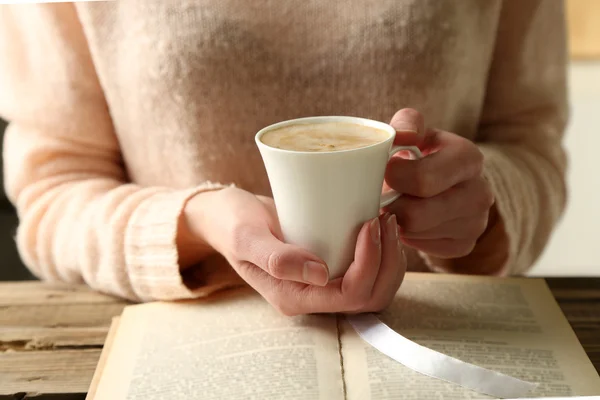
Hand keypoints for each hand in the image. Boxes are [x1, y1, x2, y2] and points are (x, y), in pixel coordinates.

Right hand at [183, 187, 406, 315]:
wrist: (228, 217)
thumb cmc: (232, 223)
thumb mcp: (245, 236)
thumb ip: (274, 258)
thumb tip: (319, 275)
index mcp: (292, 297)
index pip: (349, 295)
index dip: (369, 263)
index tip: (369, 223)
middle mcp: (311, 297)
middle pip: (370, 298)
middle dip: (387, 262)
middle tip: (385, 219)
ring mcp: (322, 285)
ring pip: (375, 289)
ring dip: (390, 259)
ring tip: (387, 220)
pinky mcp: (330, 269)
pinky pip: (368, 274)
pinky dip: (383, 254)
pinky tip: (380, 226)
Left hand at [385, 109, 494, 258]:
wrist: (441, 181)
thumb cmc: (420, 154)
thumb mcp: (415, 131)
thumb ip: (407, 124)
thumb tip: (406, 135)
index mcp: (468, 158)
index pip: (422, 179)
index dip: (394, 177)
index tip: (386, 170)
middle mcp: (481, 193)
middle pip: (417, 215)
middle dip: (392, 204)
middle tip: (384, 194)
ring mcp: (476, 223)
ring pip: (416, 233)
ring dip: (397, 220)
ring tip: (397, 203)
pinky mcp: (465, 245)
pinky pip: (423, 247)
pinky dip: (408, 235)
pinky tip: (409, 219)